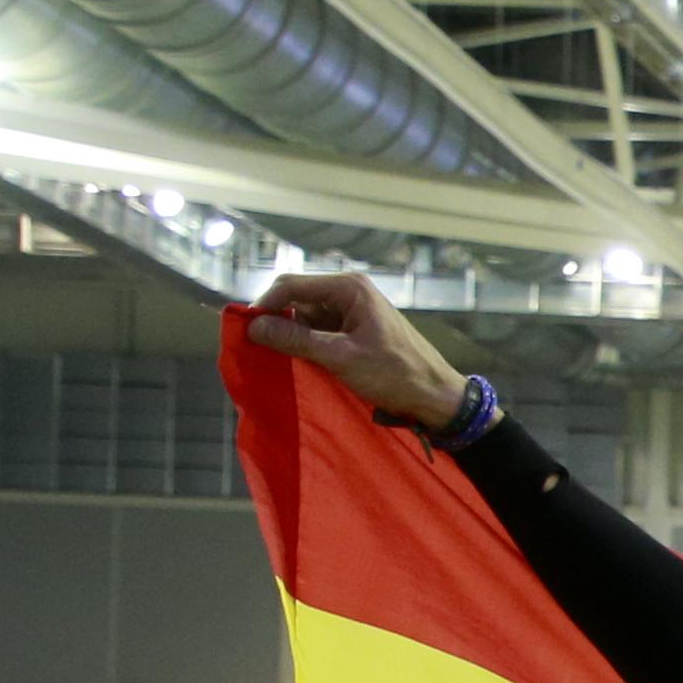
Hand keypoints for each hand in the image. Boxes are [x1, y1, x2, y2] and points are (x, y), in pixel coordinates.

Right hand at [243, 274, 467, 431]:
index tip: (246, 331)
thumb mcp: (341, 357)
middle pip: (296, 301)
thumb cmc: (396, 373)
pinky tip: (302, 363)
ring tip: (284, 360)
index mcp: (349, 288)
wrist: (436, 396)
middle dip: (278, 323)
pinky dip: (307, 346)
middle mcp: (349, 292)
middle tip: (260, 350)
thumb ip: (296, 340)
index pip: (291, 286)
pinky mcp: (353, 331)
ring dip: (292, 337)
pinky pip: (319, 332)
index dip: (265, 305)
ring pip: (305, 319)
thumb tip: (254, 326)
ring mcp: (351, 312)